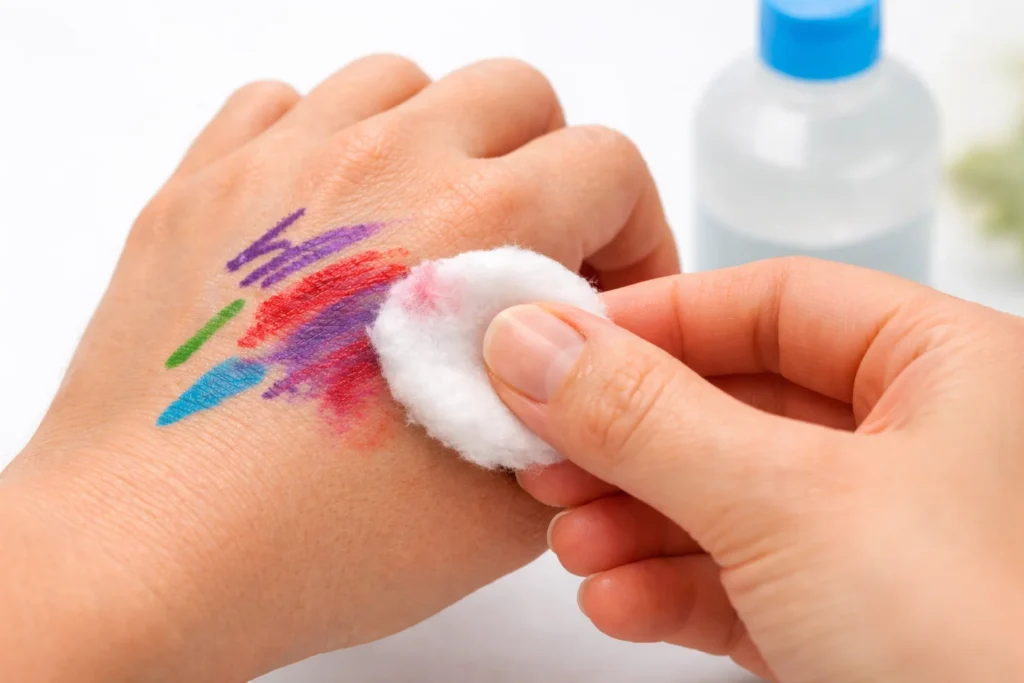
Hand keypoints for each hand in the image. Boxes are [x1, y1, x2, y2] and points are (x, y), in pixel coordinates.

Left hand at [0, 55, 676, 681]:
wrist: (148, 556)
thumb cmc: (310, 544)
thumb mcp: (505, 510)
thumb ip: (578, 420)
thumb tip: (582, 371)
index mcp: (478, 233)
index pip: (607, 163)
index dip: (634, 229)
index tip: (604, 287)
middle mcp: (382, 169)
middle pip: (513, 93)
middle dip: (548, 164)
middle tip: (525, 250)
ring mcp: (280, 167)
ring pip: (397, 81)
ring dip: (437, 139)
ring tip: (424, 227)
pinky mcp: (202, 187)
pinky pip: (281, 105)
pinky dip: (323, 140)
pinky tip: (327, 221)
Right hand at [483, 258, 1023, 682]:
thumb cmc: (970, 642)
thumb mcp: (784, 503)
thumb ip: (643, 416)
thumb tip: (525, 339)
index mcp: (948, 370)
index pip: (774, 302)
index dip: (656, 318)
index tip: (553, 345)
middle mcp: (920, 445)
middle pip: (734, 405)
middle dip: (628, 439)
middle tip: (541, 453)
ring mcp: (883, 540)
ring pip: (727, 498)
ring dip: (635, 520)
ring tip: (569, 542)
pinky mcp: (850, 624)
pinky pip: (742, 581)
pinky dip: (670, 587)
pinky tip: (616, 601)